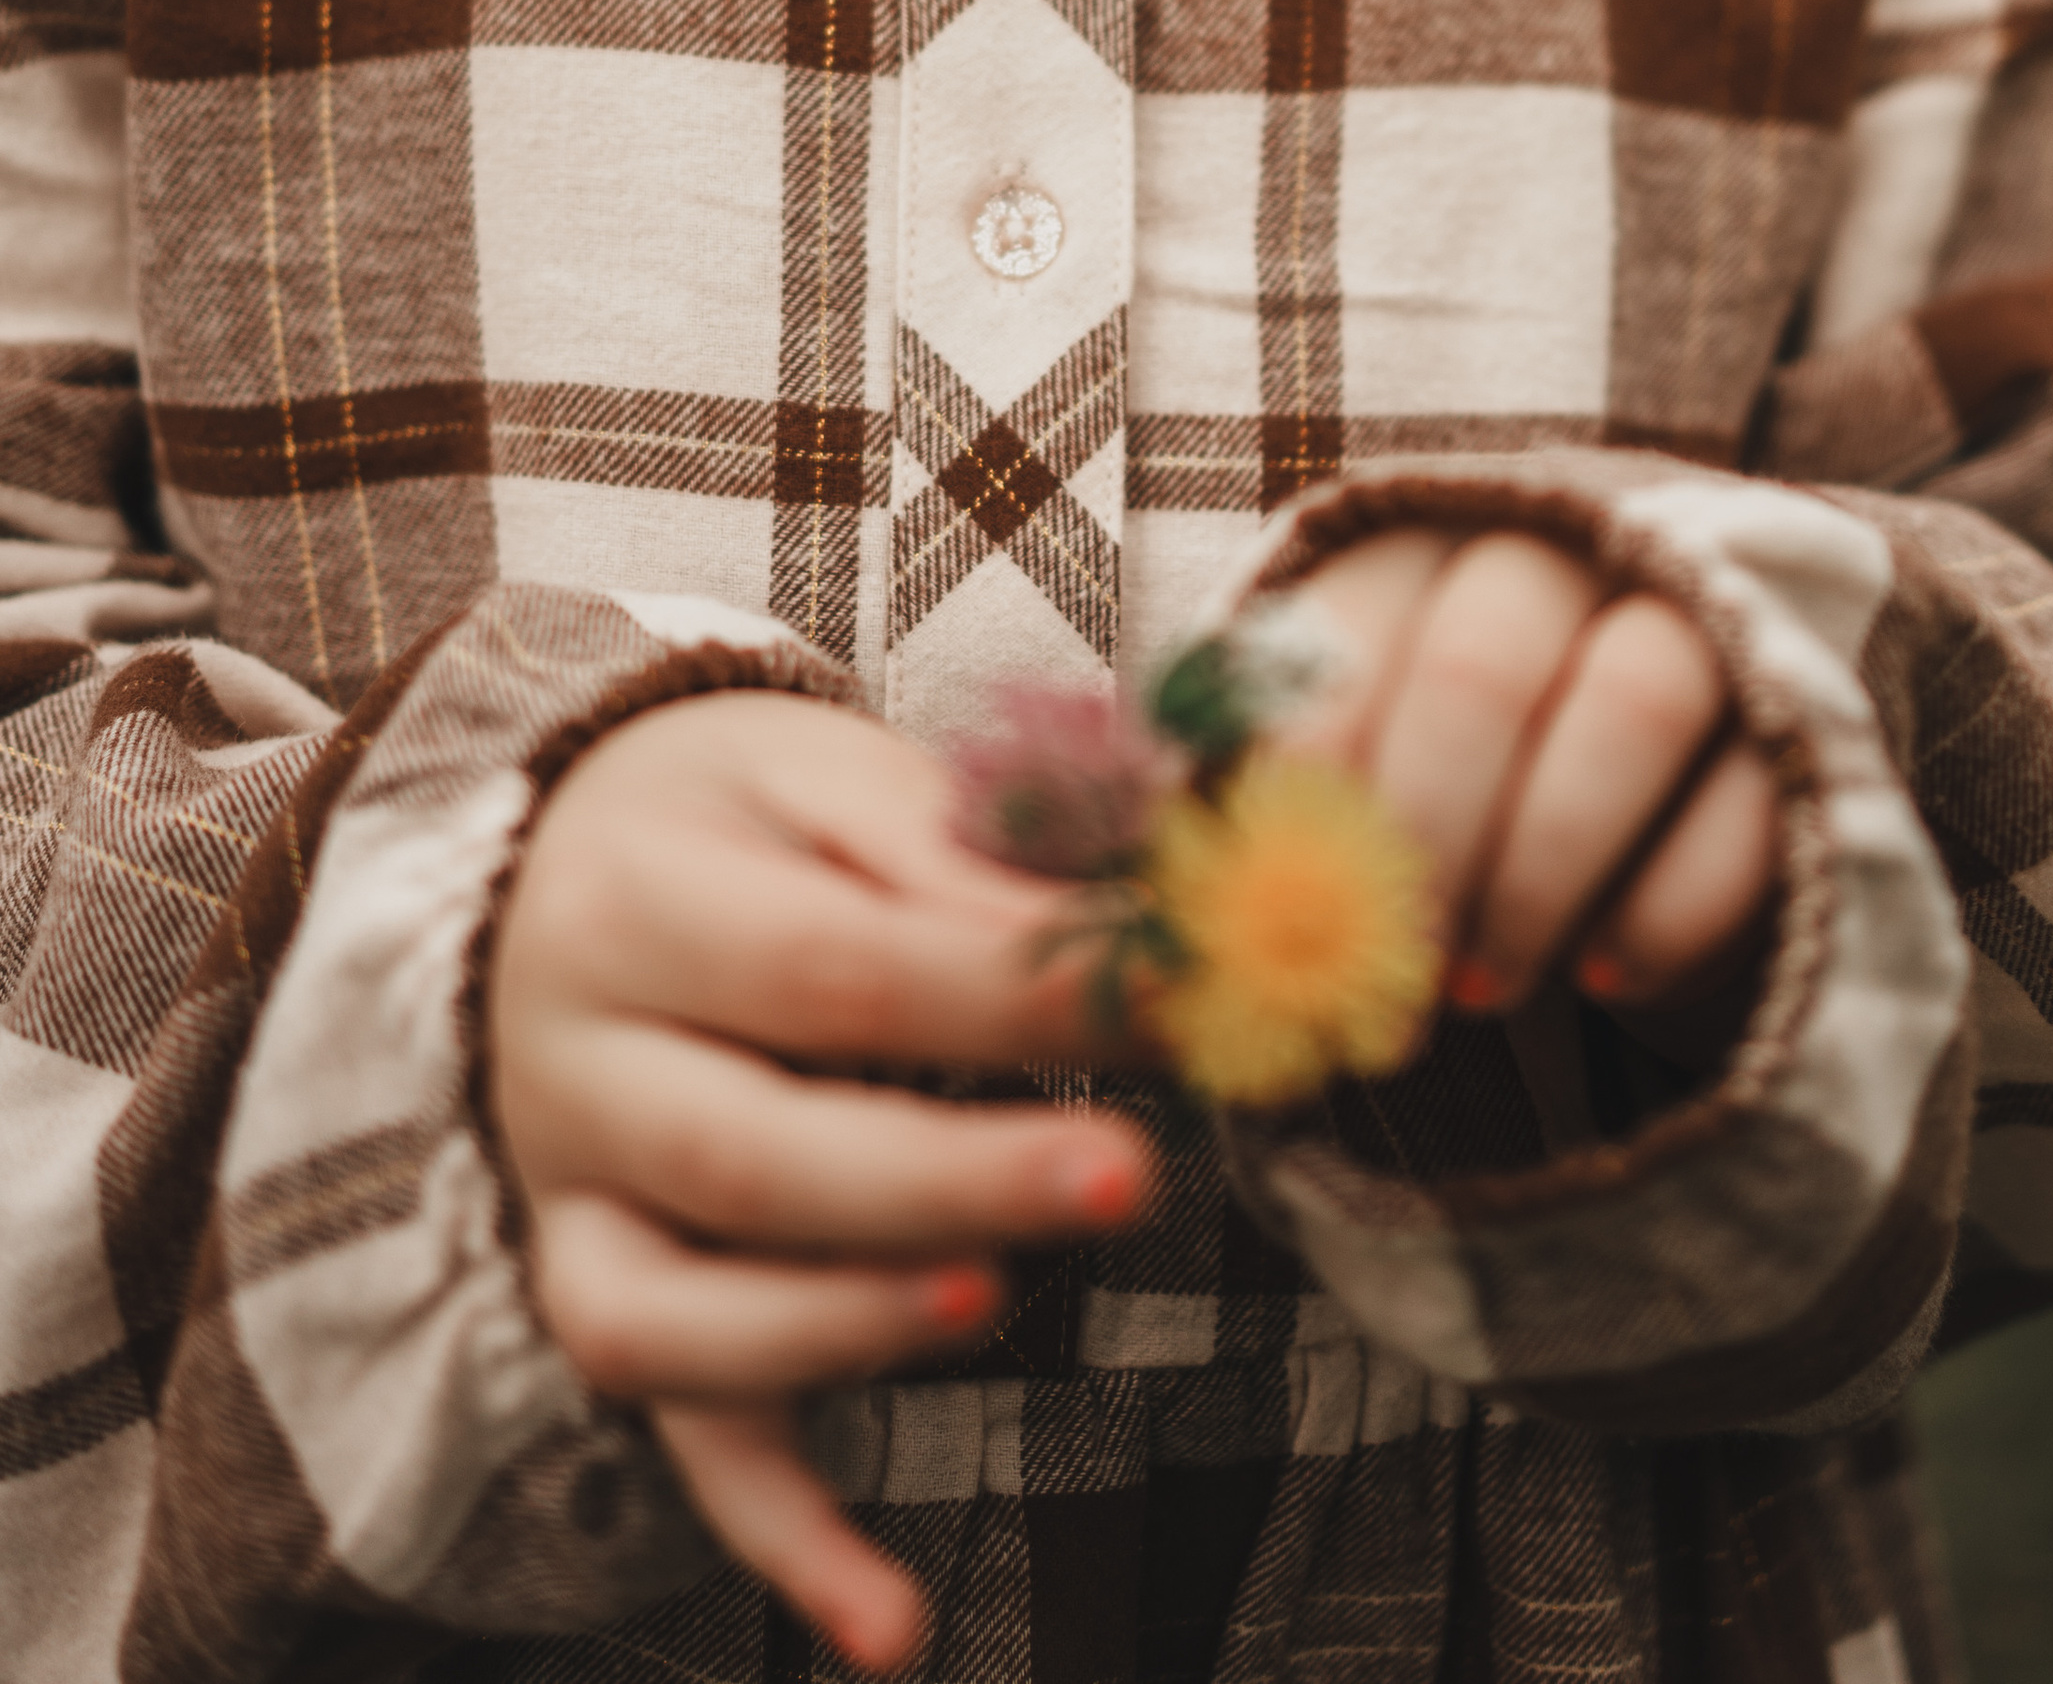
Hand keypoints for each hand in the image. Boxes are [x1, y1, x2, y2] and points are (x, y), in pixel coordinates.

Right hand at [489, 690, 1151, 1667]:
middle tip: (1128, 1172)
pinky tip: (893, 1624)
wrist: (559, 854)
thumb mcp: (825, 774)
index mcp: (634, 898)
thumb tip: (1116, 929)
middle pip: (756, 1155)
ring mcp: (575, 1203)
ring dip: (848, 1329)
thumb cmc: (740, 813)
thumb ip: (954, 844)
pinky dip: (781, 1539)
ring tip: (1000, 1305)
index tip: (1172, 1002)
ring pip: (685, 1314)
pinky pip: (679, 1441)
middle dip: (950, 1177)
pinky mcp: (606, 1299)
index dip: (1007, 994)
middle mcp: (574, 1066)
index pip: (831, 965)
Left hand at [1274, 530, 1780, 1020]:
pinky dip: (1664, 909)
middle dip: (1429, 834)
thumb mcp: (1358, 760)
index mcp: (1426, 542)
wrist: (1664, 776)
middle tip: (1396, 966)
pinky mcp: (1800, 713)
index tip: (1290, 898)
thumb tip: (1164, 874)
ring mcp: (1700, 615)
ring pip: (1633, 699)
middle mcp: (1566, 548)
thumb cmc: (1457, 774)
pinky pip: (1749, 800)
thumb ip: (1277, 797)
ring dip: (1542, 866)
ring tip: (1484, 983)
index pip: (1348, 626)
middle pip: (1486, 661)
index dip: (1316, 772)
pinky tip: (1603, 976)